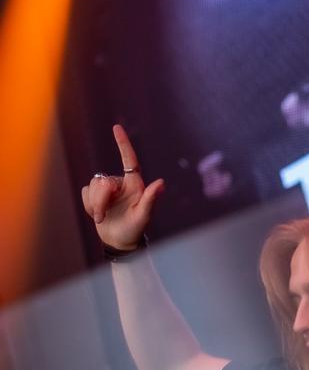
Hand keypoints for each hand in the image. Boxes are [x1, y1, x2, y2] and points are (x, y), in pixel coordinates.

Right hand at [81, 125, 163, 250]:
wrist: (119, 241)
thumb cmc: (135, 229)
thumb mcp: (143, 216)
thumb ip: (150, 199)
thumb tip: (161, 183)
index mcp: (134, 184)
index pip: (129, 160)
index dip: (123, 143)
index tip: (116, 128)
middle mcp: (121, 183)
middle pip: (103, 180)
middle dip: (100, 199)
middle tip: (103, 216)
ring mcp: (107, 189)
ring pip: (93, 185)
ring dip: (95, 204)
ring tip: (102, 217)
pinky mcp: (95, 195)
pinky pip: (85, 192)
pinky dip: (89, 206)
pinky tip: (97, 215)